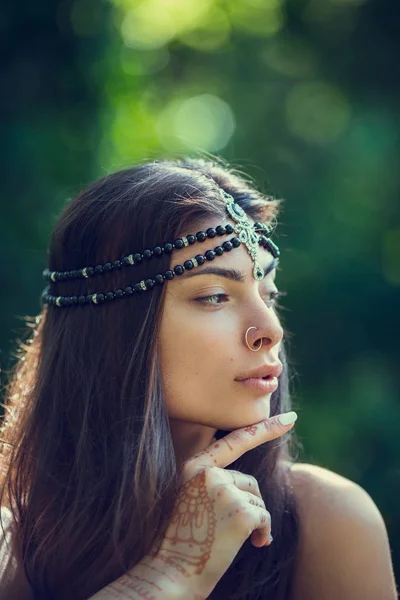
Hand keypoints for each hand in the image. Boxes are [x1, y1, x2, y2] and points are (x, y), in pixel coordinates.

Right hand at [145, 411, 297, 598]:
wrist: (171, 573)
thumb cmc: (184, 541)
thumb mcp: (193, 500)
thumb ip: (216, 483)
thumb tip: (252, 487)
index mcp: (194, 467)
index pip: (234, 441)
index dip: (264, 429)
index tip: (289, 418)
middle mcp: (208, 473)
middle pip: (249, 481)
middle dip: (249, 506)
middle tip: (229, 529)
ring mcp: (224, 490)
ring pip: (258, 501)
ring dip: (254, 522)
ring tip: (229, 539)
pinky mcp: (240, 512)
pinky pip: (264, 518)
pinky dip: (261, 534)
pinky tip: (247, 544)